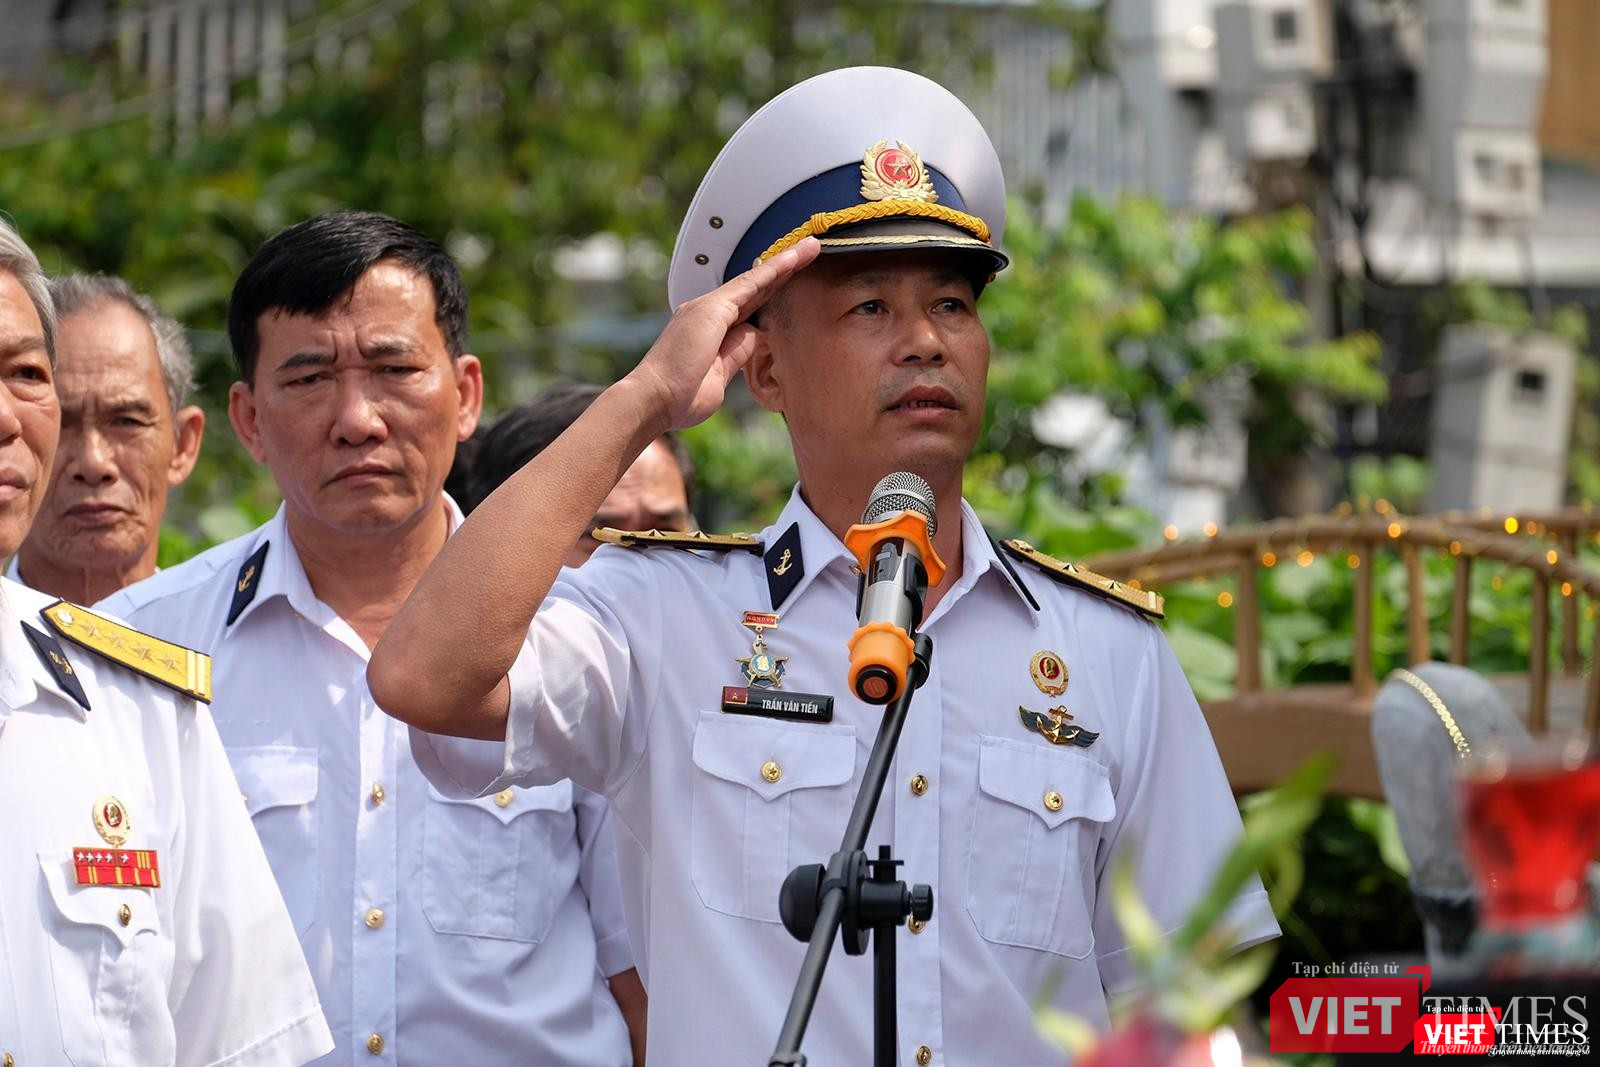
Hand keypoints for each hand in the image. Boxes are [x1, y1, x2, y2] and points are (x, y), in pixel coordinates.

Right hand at [627, 238, 819, 431]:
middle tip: (807, 252)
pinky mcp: (712, 308)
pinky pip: (750, 284)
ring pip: (756, 280)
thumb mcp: (720, 376)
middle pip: (754, 287)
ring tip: (811, 247)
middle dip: (782, 271)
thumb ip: (737, 353)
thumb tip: (754, 335)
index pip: (748, 306)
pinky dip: (772, 270)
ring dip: (785, 263)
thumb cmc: (680, 398)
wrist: (655, 399)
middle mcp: (706, 311)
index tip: (791, 281)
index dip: (771, 292)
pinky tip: (793, 258)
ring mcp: (708, 307)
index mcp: (709, 330)